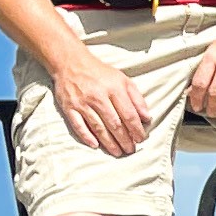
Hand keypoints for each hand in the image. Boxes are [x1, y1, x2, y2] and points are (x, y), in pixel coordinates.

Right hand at [51, 43, 157, 158]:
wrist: (71, 63)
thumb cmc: (100, 73)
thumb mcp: (123, 80)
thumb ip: (136, 98)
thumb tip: (147, 118)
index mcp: (114, 89)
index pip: (128, 114)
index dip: (136, 129)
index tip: (141, 139)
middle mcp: (98, 97)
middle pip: (114, 124)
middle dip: (124, 140)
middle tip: (130, 150)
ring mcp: (82, 103)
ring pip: (98, 127)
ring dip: (109, 142)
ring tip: (117, 152)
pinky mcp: (69, 107)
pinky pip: (78, 125)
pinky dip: (87, 136)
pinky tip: (95, 145)